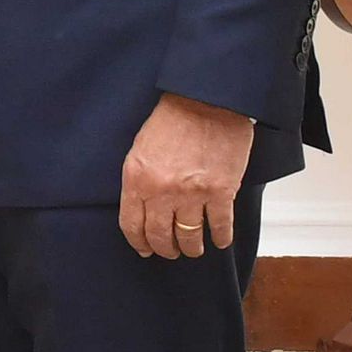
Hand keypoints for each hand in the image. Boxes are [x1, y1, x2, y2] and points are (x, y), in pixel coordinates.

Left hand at [119, 91, 255, 258]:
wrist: (207, 100)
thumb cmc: (173, 119)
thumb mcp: (140, 149)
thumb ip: (139, 180)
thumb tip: (142, 207)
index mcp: (137, 179)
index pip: (131, 224)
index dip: (139, 242)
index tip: (144, 249)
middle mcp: (162, 191)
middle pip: (160, 236)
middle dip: (165, 249)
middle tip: (171, 251)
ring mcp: (192, 194)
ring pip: (189, 236)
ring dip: (191, 248)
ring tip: (194, 248)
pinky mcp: (220, 191)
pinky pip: (219, 226)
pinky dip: (220, 238)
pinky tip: (219, 240)